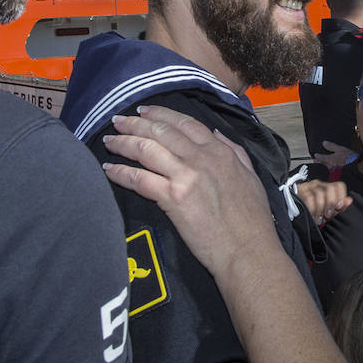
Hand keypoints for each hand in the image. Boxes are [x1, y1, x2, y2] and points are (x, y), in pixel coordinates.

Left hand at [102, 105, 278, 278]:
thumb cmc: (252, 220)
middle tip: (118, 121)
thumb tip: (215, 133)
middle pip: (161, 131)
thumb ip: (233, 151)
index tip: (145, 112)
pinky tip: (109, 169)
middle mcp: (201, 158)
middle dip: (135, 123)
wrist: (248, 250)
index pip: (185, 123)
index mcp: (220, 152)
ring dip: (123, 143)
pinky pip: (140, 179)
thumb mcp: (251, 176)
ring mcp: (185, 177)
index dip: (161, 114)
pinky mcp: (173, 199)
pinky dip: (121, 172)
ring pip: (146, 149)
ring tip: (109, 141)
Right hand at [295, 180, 352, 225]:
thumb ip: (339, 207)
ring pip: (319, 193)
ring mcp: (309, 186)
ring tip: (319, 219)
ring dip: (321, 208)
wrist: (292, 210)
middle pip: (330, 188)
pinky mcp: (299, 191)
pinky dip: (312, 209)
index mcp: (328, 188)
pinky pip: (308, 198)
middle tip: (328, 215)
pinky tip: (312, 216)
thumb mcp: (328, 211)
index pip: (339, 186)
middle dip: (331, 203)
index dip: (341, 196)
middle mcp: (319, 185)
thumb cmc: (313, 211)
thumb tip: (349, 200)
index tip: (339, 208)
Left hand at [312, 140, 356, 170]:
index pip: (321, 157)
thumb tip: (324, 143)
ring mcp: (334, 171)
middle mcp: (330, 166)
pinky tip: (332, 168)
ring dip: (325, 165)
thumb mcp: (340, 149)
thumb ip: (332, 146)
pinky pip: (332, 171)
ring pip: (327, 168)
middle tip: (316, 160)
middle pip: (323, 164)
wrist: (357, 167)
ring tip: (324, 164)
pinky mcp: (338, 174)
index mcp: (330, 159)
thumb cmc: (349, 157)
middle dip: (320, 162)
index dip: (318, 156)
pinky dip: (331, 169)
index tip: (315, 155)